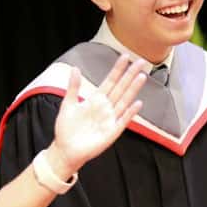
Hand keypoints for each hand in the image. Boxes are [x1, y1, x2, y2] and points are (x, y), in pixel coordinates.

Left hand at [48, 55, 145, 175]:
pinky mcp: (112, 132)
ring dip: (133, 89)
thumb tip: (75, 68)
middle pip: (121, 88)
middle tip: (141, 61)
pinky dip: (130, 113)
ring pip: (124, 101)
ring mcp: (110, 119)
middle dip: (131, 75)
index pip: (110, 81)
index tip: (125, 56)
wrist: (65, 150)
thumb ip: (73, 87)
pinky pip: (123, 121)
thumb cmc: (66, 129)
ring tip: (141, 77)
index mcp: (96, 100)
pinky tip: (137, 103)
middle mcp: (106, 108)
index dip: (118, 69)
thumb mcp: (68, 105)